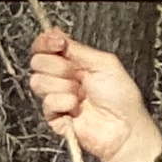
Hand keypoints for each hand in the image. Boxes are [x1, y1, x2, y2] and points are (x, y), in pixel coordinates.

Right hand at [26, 26, 161, 161]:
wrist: (123, 127)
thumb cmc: (122, 98)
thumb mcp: (105, 63)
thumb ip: (78, 48)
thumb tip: (56, 34)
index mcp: (74, 61)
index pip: (46, 46)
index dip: (46, 42)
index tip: (57, 43)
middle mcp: (62, 77)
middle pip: (38, 61)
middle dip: (58, 67)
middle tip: (78, 75)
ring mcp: (56, 96)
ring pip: (38, 81)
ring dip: (63, 87)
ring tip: (81, 95)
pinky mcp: (53, 116)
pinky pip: (47, 102)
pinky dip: (64, 103)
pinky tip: (77, 108)